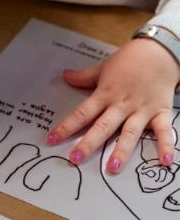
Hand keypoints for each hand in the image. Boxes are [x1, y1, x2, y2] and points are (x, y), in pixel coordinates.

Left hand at [47, 38, 179, 173]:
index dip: (66, 126)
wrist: (157, 53)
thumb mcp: (103, 68)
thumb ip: (84, 77)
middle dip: (89, 143)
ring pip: (129, 132)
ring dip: (121, 150)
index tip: (52, 139)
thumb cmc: (128, 61)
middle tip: (75, 158)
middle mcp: (121, 105)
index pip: (82, 113)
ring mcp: (141, 110)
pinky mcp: (160, 112)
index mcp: (105, 94)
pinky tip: (165, 161)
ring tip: (111, 166)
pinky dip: (166, 145)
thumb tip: (64, 76)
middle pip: (102, 126)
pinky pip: (164, 131)